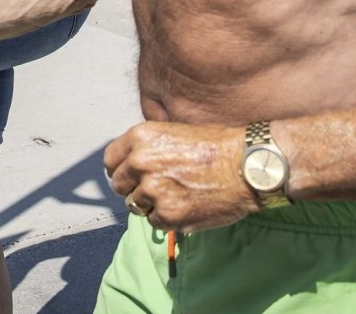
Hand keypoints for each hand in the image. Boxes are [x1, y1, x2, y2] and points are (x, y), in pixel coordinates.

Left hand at [103, 122, 256, 232]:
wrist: (245, 165)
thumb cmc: (215, 146)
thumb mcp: (172, 133)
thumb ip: (147, 148)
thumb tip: (130, 164)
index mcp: (140, 137)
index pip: (110, 160)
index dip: (120, 169)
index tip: (130, 175)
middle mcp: (140, 162)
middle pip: (119, 185)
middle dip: (134, 188)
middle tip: (155, 189)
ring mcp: (153, 190)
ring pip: (135, 206)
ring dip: (150, 205)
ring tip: (174, 197)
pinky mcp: (168, 214)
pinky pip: (154, 222)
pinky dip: (167, 219)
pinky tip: (185, 206)